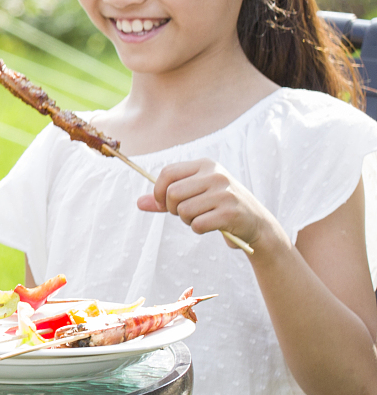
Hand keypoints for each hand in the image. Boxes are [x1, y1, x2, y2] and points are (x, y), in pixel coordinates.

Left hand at [137, 157, 284, 252]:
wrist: (256, 222)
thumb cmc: (219, 206)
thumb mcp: (194, 196)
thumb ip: (165, 199)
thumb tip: (139, 203)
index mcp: (206, 165)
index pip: (167, 172)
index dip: (158, 191)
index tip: (163, 203)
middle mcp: (216, 175)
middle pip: (172, 193)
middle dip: (172, 209)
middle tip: (186, 214)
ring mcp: (224, 193)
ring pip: (183, 210)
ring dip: (187, 220)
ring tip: (201, 218)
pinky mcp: (230, 213)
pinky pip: (197, 224)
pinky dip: (198, 229)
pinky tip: (211, 226)